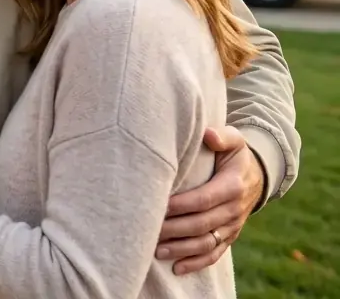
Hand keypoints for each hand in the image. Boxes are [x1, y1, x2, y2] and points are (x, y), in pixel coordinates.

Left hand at [156, 126, 262, 273]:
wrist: (257, 175)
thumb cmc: (234, 154)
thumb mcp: (235, 140)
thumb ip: (223, 136)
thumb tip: (208, 135)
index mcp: (233, 186)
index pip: (203, 199)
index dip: (179, 206)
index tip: (157, 207)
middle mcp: (234, 209)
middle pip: (201, 224)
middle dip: (174, 230)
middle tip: (147, 230)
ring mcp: (233, 226)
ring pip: (206, 243)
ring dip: (182, 250)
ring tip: (156, 251)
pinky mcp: (230, 236)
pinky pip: (215, 254)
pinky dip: (197, 263)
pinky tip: (176, 268)